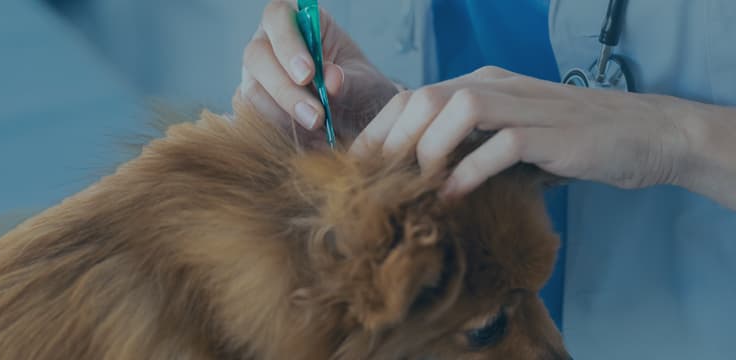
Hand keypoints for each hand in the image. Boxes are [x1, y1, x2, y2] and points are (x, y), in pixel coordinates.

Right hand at [236, 0, 398, 145]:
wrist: (358, 122)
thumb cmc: (361, 90)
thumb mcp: (364, 83)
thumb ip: (349, 80)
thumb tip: (331, 80)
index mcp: (297, 20)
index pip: (279, 17)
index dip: (289, 44)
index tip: (309, 74)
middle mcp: (269, 42)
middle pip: (257, 56)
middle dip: (286, 90)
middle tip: (315, 117)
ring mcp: (256, 73)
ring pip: (252, 91)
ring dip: (283, 117)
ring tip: (318, 134)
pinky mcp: (252, 103)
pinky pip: (253, 117)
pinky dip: (280, 132)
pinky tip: (307, 142)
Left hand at [350, 66, 694, 197]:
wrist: (642, 133)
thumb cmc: (568, 140)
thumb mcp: (509, 134)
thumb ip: (469, 143)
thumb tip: (416, 178)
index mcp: (482, 83)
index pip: (414, 95)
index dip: (381, 129)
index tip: (359, 168)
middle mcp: (498, 86)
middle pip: (426, 97)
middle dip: (393, 139)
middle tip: (377, 182)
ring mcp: (526, 106)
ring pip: (459, 109)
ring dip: (429, 149)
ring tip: (417, 185)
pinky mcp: (553, 133)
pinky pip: (502, 144)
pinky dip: (472, 168)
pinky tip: (455, 194)